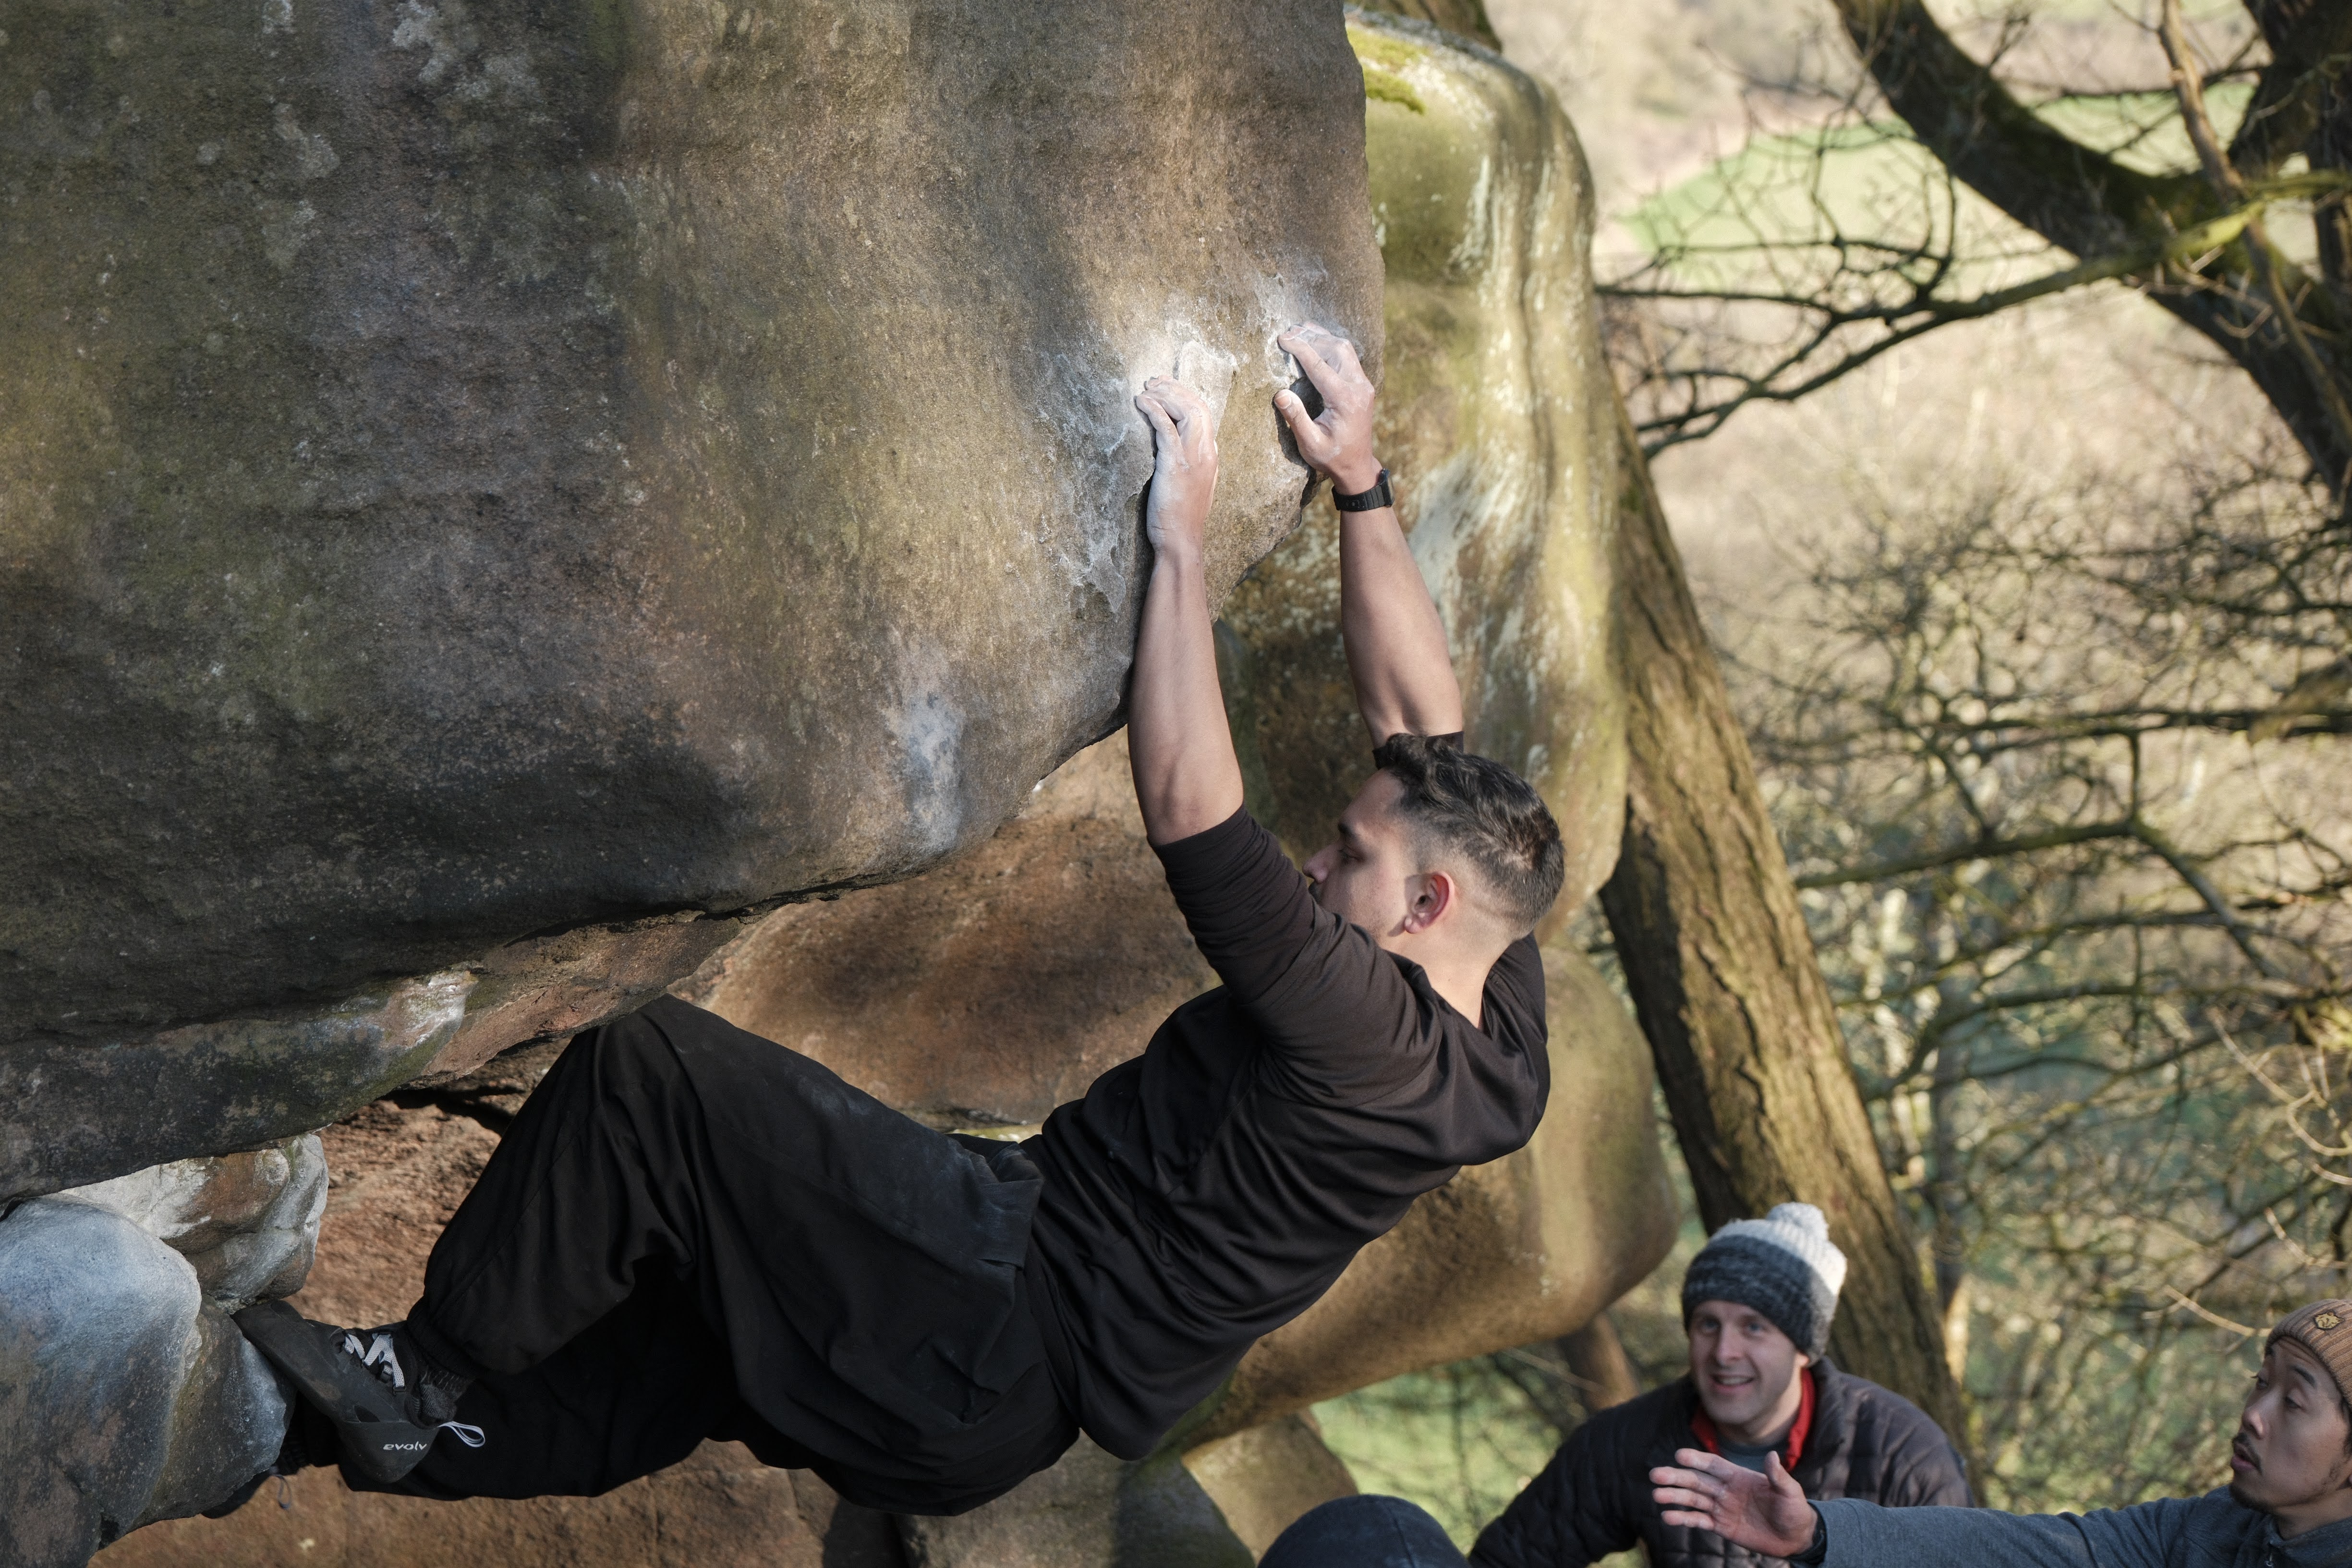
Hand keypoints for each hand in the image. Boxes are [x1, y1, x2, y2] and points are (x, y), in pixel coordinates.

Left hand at [1136, 375, 1217, 563]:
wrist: (1181, 541)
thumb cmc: (1180, 518)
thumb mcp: (1190, 485)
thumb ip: (1188, 464)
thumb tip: (1172, 448)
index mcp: (1211, 456)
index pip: (1204, 414)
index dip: (1185, 395)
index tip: (1166, 386)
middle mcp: (1206, 452)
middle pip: (1198, 406)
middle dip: (1175, 388)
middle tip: (1153, 380)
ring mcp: (1193, 458)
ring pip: (1187, 411)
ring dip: (1165, 395)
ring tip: (1146, 389)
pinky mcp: (1175, 465)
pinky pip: (1166, 428)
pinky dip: (1154, 411)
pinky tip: (1141, 402)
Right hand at [1274, 322, 1380, 492]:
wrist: (1357, 466)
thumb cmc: (1332, 458)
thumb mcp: (1310, 444)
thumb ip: (1296, 418)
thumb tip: (1280, 394)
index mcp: (1345, 400)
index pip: (1319, 365)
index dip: (1300, 348)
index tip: (1281, 338)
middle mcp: (1358, 387)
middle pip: (1336, 348)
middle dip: (1311, 337)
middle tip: (1287, 332)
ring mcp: (1363, 384)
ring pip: (1344, 348)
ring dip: (1322, 337)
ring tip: (1299, 330)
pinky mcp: (1362, 384)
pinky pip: (1348, 356)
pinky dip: (1331, 344)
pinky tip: (1316, 341)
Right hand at [1651, 1449, 1816, 1557]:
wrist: (1797, 1538)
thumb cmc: (1795, 1511)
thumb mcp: (1790, 1493)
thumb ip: (1778, 1476)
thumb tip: (1771, 1455)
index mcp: (1739, 1477)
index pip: (1713, 1465)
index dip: (1697, 1460)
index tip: (1679, 1455)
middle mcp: (1726, 1490)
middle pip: (1697, 1481)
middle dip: (1676, 1478)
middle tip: (1655, 1475)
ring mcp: (1722, 1508)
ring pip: (1693, 1500)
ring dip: (1674, 1497)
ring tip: (1656, 1495)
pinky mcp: (1722, 1526)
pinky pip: (1699, 1521)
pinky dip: (1683, 1519)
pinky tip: (1668, 1517)